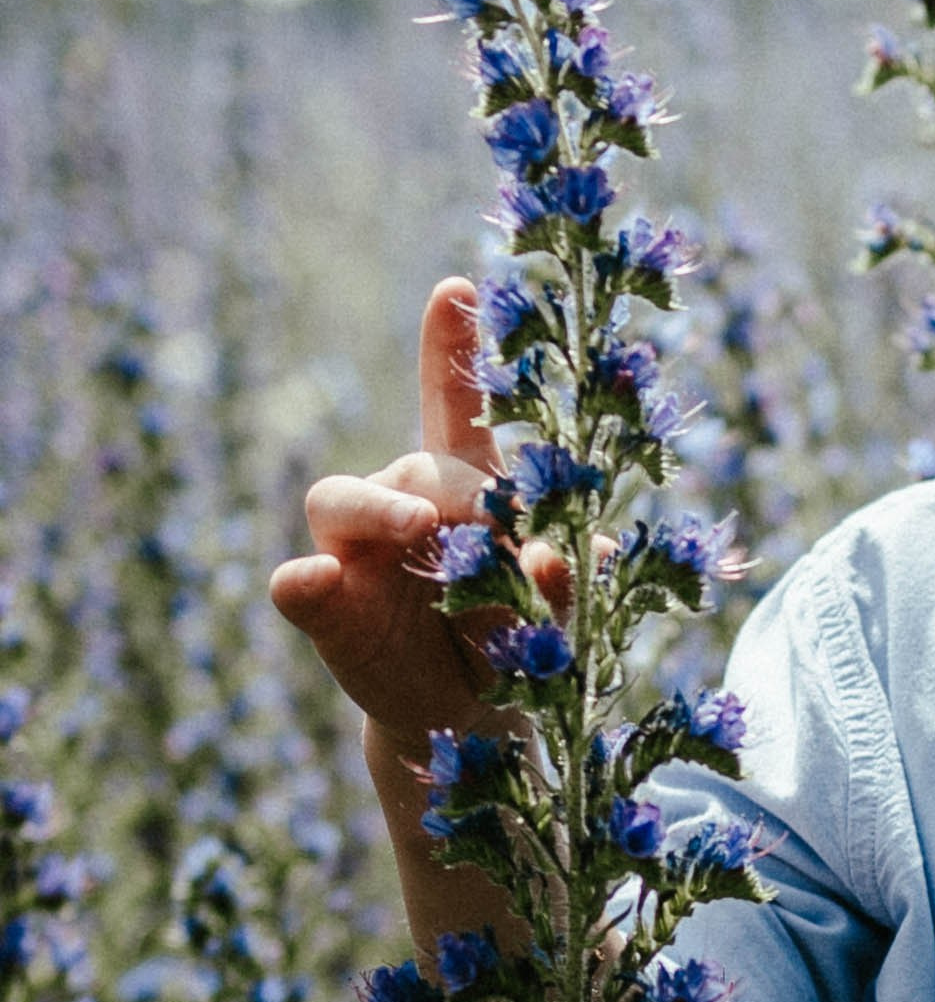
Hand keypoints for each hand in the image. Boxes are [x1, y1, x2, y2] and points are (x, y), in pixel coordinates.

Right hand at [270, 277, 570, 758]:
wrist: (477, 713)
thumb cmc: (523, 636)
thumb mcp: (559, 607)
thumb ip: (566, 579)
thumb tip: (562, 557)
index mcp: (469, 481)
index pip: (457, 405)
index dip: (452, 346)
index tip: (456, 288)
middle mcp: (405, 497)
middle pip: (422, 464)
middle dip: (460, 490)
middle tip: (493, 519)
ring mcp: (356, 550)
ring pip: (344, 501)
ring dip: (381, 509)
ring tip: (417, 524)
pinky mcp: (326, 607)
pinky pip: (302, 587)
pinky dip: (305, 585)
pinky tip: (310, 581)